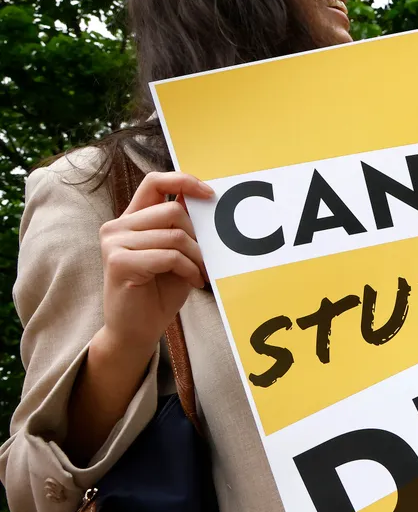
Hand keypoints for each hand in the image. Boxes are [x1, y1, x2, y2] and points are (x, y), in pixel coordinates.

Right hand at [98, 172, 212, 354]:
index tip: (210, 194)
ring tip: (201, 272)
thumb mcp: (178, 254)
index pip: (155, 181)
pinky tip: (193, 281)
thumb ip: (184, 228)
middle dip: (199, 235)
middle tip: (208, 258)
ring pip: (174, 235)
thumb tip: (205, 201)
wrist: (136, 330)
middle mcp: (118, 226)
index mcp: (132, 219)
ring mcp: (114, 243)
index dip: (184, 181)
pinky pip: (168, 256)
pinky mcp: (118, 261)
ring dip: (197, 256)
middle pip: (172, 210)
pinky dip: (188, 269)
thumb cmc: (159, 292)